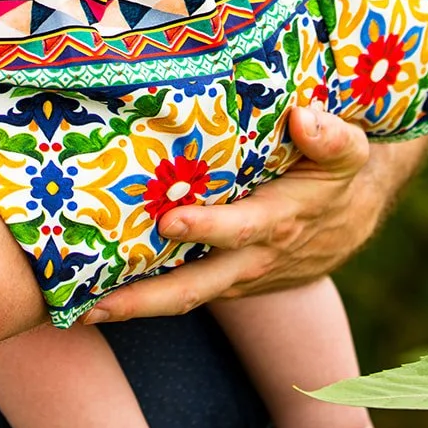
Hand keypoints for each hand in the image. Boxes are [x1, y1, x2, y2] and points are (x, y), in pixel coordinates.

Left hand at [82, 105, 416, 323]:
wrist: (346, 222)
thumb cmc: (334, 173)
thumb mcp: (347, 151)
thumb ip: (330, 136)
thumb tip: (303, 117)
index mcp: (279, 219)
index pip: (240, 228)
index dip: (208, 227)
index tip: (169, 220)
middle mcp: (254, 256)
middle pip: (198, 285)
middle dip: (147, 297)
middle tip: (97, 303)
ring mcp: (237, 275)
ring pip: (185, 295)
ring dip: (137, 304)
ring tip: (81, 310)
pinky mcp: (226, 281)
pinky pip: (185, 291)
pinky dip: (147, 295)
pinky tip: (100, 291)